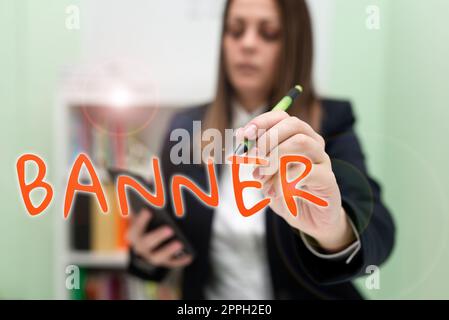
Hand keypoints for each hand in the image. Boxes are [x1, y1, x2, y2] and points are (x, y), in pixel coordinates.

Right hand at [128, 209, 192, 267]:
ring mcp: (151, 256)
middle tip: (169, 229)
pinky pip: (171, 263)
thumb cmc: (149, 222)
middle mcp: (140, 247)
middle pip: (146, 243)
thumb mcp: (146, 213)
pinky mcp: (162, 262)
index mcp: (133, 234)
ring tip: (180, 243)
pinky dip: (180, 261)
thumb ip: (147, 204)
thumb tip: (153, 191)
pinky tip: (190, 255)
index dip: (140, 220)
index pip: (135, 227)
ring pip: (157, 257)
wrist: (148, 242)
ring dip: (168, 251)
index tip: (148, 211)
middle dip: (157, 236)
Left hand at [237, 110, 355, 252]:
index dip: (261, 122)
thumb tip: (238, 147)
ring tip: (261, 178)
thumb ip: (255, 160)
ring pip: (300, 143)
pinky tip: (275, 193)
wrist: (309, 220)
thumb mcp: (265, 174)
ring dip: (275, 159)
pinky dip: (284, 181)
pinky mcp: (328, 179)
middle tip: (253, 158)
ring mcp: (323, 160)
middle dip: (268, 138)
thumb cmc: (285, 192)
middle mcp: (313, 143)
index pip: (281, 117)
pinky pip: (306, 171)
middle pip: (293, 125)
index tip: (243, 135)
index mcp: (297, 136)